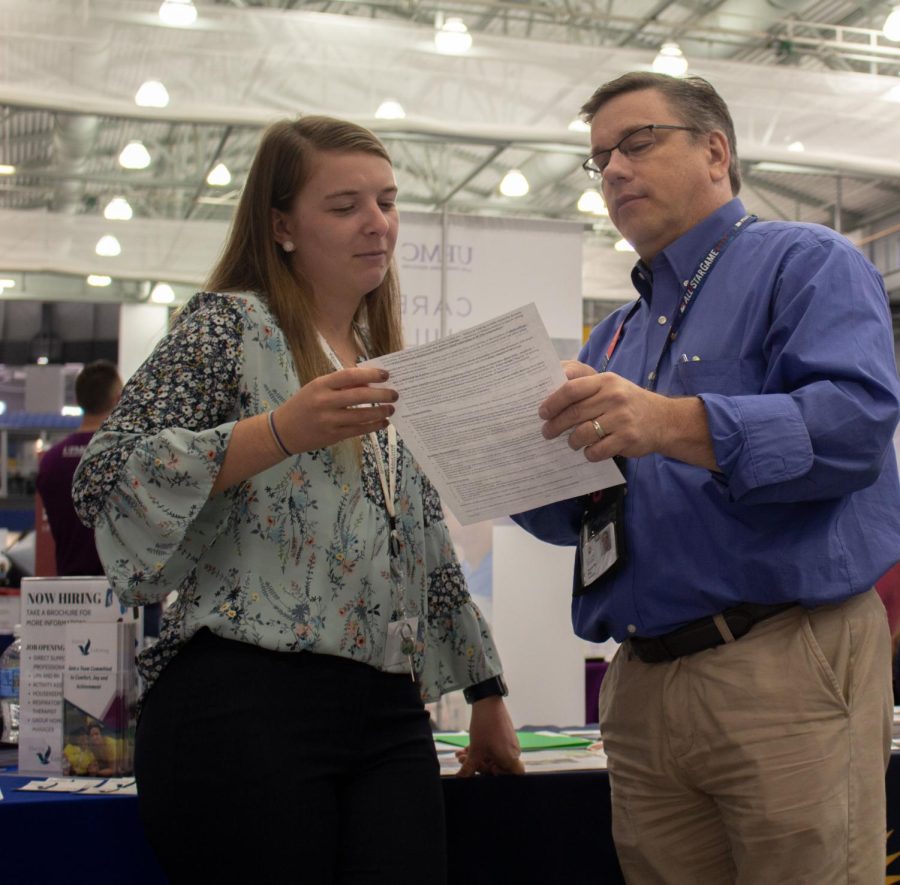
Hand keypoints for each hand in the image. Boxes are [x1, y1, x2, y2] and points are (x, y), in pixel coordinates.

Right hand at [273, 366, 397, 453]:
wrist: (283, 431)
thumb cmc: (303, 405)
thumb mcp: (316, 388)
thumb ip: (340, 385)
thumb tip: (369, 382)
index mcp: (320, 385)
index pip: (349, 376)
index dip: (370, 374)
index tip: (385, 375)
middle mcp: (324, 402)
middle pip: (359, 396)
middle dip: (381, 395)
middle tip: (395, 394)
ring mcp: (329, 420)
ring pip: (361, 415)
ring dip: (380, 412)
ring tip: (391, 409)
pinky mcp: (333, 436)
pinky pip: (358, 430)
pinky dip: (373, 426)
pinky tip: (383, 423)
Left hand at [455, 696, 524, 776]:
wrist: (487, 702)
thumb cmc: (485, 726)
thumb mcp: (475, 749)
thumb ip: (469, 767)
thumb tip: (461, 778)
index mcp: (510, 758)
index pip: (516, 775)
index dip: (503, 776)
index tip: (490, 771)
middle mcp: (513, 752)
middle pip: (497, 767)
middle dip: (478, 765)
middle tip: (464, 761)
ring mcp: (508, 743)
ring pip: (492, 757)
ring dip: (477, 757)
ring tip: (461, 754)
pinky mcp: (503, 735)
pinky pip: (493, 748)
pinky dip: (481, 750)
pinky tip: (466, 748)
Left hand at [539, 367, 716, 469]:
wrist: (664, 420)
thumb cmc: (628, 402)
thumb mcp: (611, 385)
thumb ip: (584, 386)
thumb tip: (550, 392)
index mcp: (606, 381)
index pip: (572, 388)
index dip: (553, 401)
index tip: (542, 412)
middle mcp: (614, 397)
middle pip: (574, 413)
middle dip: (555, 425)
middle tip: (547, 432)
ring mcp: (622, 418)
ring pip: (583, 433)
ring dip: (572, 441)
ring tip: (571, 442)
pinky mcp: (627, 438)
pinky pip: (597, 450)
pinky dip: (589, 453)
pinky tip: (589, 450)